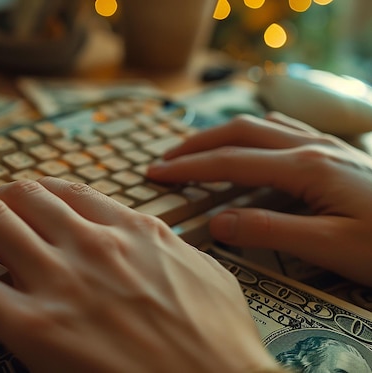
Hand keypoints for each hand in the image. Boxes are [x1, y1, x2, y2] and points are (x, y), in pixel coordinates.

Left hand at [0, 177, 278, 371]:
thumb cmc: (221, 348)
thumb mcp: (208, 277)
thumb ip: (170, 248)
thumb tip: (151, 236)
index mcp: (134, 231)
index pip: (67, 191)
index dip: (34, 193)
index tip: (20, 200)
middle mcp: (92, 244)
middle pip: (22, 194)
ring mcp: (61, 282)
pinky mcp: (33, 328)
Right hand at [147, 112, 371, 285]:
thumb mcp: (332, 247)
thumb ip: (270, 231)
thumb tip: (217, 223)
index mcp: (307, 168)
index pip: (231, 162)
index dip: (188, 167)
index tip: (155, 173)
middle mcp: (313, 148)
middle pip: (239, 132)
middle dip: (196, 144)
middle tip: (164, 160)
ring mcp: (326, 146)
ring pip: (261, 127)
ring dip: (221, 136)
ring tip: (195, 151)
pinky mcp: (336, 154)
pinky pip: (284, 131)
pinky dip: (252, 135)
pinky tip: (250, 146)